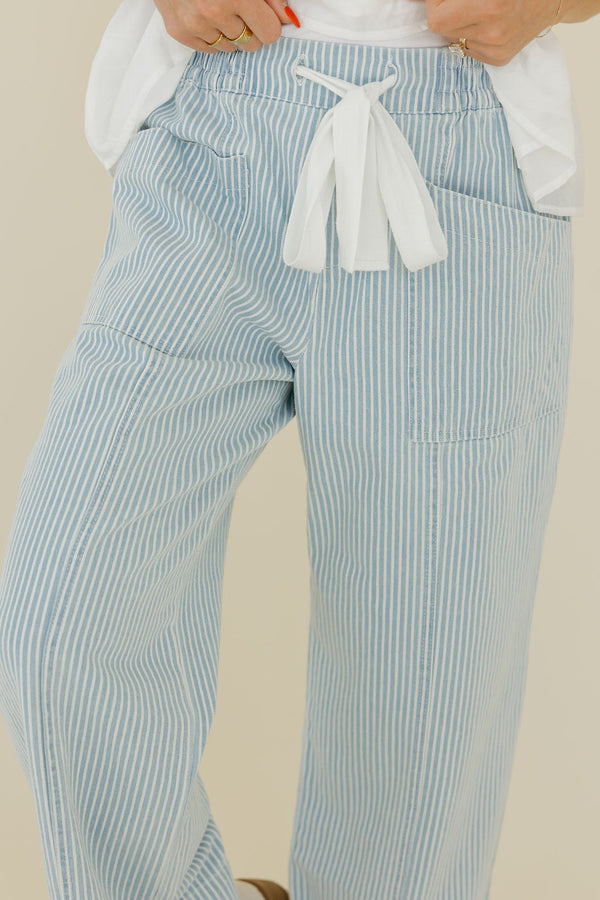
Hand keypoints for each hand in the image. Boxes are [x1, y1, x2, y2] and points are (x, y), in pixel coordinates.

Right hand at [153, 0, 293, 52]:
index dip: (268, 24)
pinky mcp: (179, 31)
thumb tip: (287, 19)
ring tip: (218, 9)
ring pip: (229, 48)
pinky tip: (204, 16)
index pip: (270, 34)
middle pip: (251, 45)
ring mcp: (195, 24)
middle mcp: (215, 12)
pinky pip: (208, 50)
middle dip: (250, 30)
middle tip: (237, 9)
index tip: (262, 15)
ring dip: (229, 33)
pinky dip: (210, 36)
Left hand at [409, 0, 562, 65]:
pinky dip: (471, 35)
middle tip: (460, 2)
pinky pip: (469, 50)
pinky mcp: (500, 59)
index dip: (434, 4)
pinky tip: (488, 24)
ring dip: (458, 25)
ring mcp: (497, 50)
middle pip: (442, 31)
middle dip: (444, 13)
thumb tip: (416, 1)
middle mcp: (493, 33)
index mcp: (490, 7)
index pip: (436, 19)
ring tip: (479, 10)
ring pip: (454, 41)